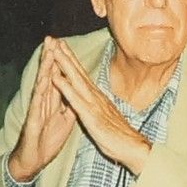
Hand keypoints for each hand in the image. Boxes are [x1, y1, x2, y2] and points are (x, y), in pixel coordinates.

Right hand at [6, 43, 77, 182]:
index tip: (64, 44)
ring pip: (42, 85)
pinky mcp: (33, 121)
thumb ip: (71, 106)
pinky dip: (40, 92)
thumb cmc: (47, 141)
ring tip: (47, 52)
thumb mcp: (65, 121)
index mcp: (53, 102)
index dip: (61, 61)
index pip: (58, 77)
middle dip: (50, 57)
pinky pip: (38, 105)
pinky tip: (43, 81)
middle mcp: (44, 102)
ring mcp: (37, 110)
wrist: (34, 161)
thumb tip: (79, 94)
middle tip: (52, 38)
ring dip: (44, 68)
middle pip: (48, 76)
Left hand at [44, 35, 151, 175]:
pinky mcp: (91, 116)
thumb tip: (92, 99)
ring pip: (76, 80)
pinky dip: (65, 88)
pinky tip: (56, 78)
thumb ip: (97, 106)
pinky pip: (75, 100)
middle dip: (65, 55)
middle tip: (54, 39)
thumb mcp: (104, 116)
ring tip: (54, 51)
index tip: (61, 46)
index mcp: (96, 97)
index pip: (81, 74)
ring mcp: (93, 105)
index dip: (71, 60)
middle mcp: (95, 96)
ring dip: (64, 65)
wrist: (132, 147)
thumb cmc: (118, 135)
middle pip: (78, 71)